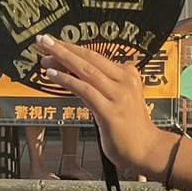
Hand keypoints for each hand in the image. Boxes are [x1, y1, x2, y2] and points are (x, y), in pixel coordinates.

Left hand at [37, 36, 175, 174]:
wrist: (147, 150)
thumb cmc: (131, 128)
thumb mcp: (120, 99)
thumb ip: (105, 85)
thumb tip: (78, 74)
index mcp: (128, 74)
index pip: (96, 56)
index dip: (73, 48)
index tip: (54, 42)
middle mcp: (125, 80)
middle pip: (90, 58)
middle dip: (64, 48)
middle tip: (44, 40)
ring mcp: (118, 96)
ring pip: (86, 71)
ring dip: (62, 59)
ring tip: (44, 54)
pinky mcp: (110, 112)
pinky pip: (85, 91)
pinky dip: (67, 80)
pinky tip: (52, 74)